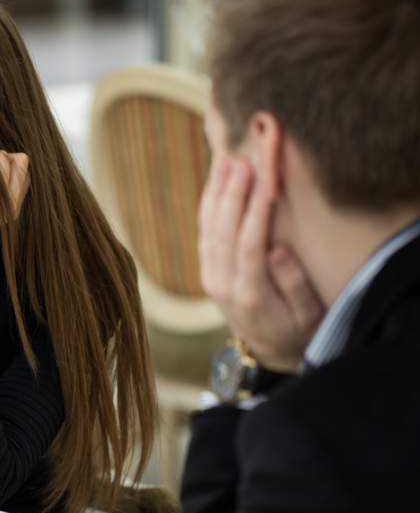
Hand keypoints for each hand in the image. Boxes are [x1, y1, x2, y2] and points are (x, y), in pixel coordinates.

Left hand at [199, 158, 324, 371]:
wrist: (267, 350)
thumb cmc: (296, 329)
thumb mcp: (308, 316)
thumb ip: (294, 286)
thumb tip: (278, 251)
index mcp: (251, 295)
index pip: (249, 247)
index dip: (255, 214)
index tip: (265, 182)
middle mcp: (224, 284)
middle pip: (223, 233)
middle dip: (232, 195)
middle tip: (242, 163)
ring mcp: (212, 277)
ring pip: (209, 230)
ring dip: (216, 194)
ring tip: (225, 163)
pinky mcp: (207, 270)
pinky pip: (204, 233)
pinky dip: (208, 205)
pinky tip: (215, 181)